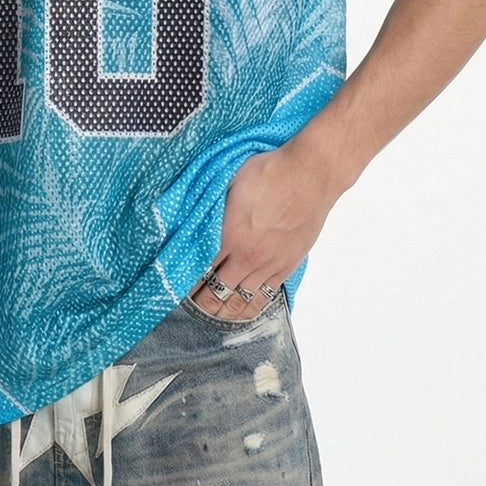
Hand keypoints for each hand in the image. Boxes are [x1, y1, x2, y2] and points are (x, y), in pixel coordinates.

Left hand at [189, 134, 344, 319]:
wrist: (308, 175)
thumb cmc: (269, 171)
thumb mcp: (229, 181)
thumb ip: (212, 206)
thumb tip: (194, 216)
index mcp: (227, 235)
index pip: (199, 268)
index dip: (187, 280)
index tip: (177, 285)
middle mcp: (246, 256)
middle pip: (217, 291)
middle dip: (202, 301)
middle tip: (193, 304)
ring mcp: (268, 264)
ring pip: (241, 300)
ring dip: (224, 310)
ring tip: (214, 314)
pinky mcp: (287, 265)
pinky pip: (266, 296)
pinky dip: (252, 306)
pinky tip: (244, 310)